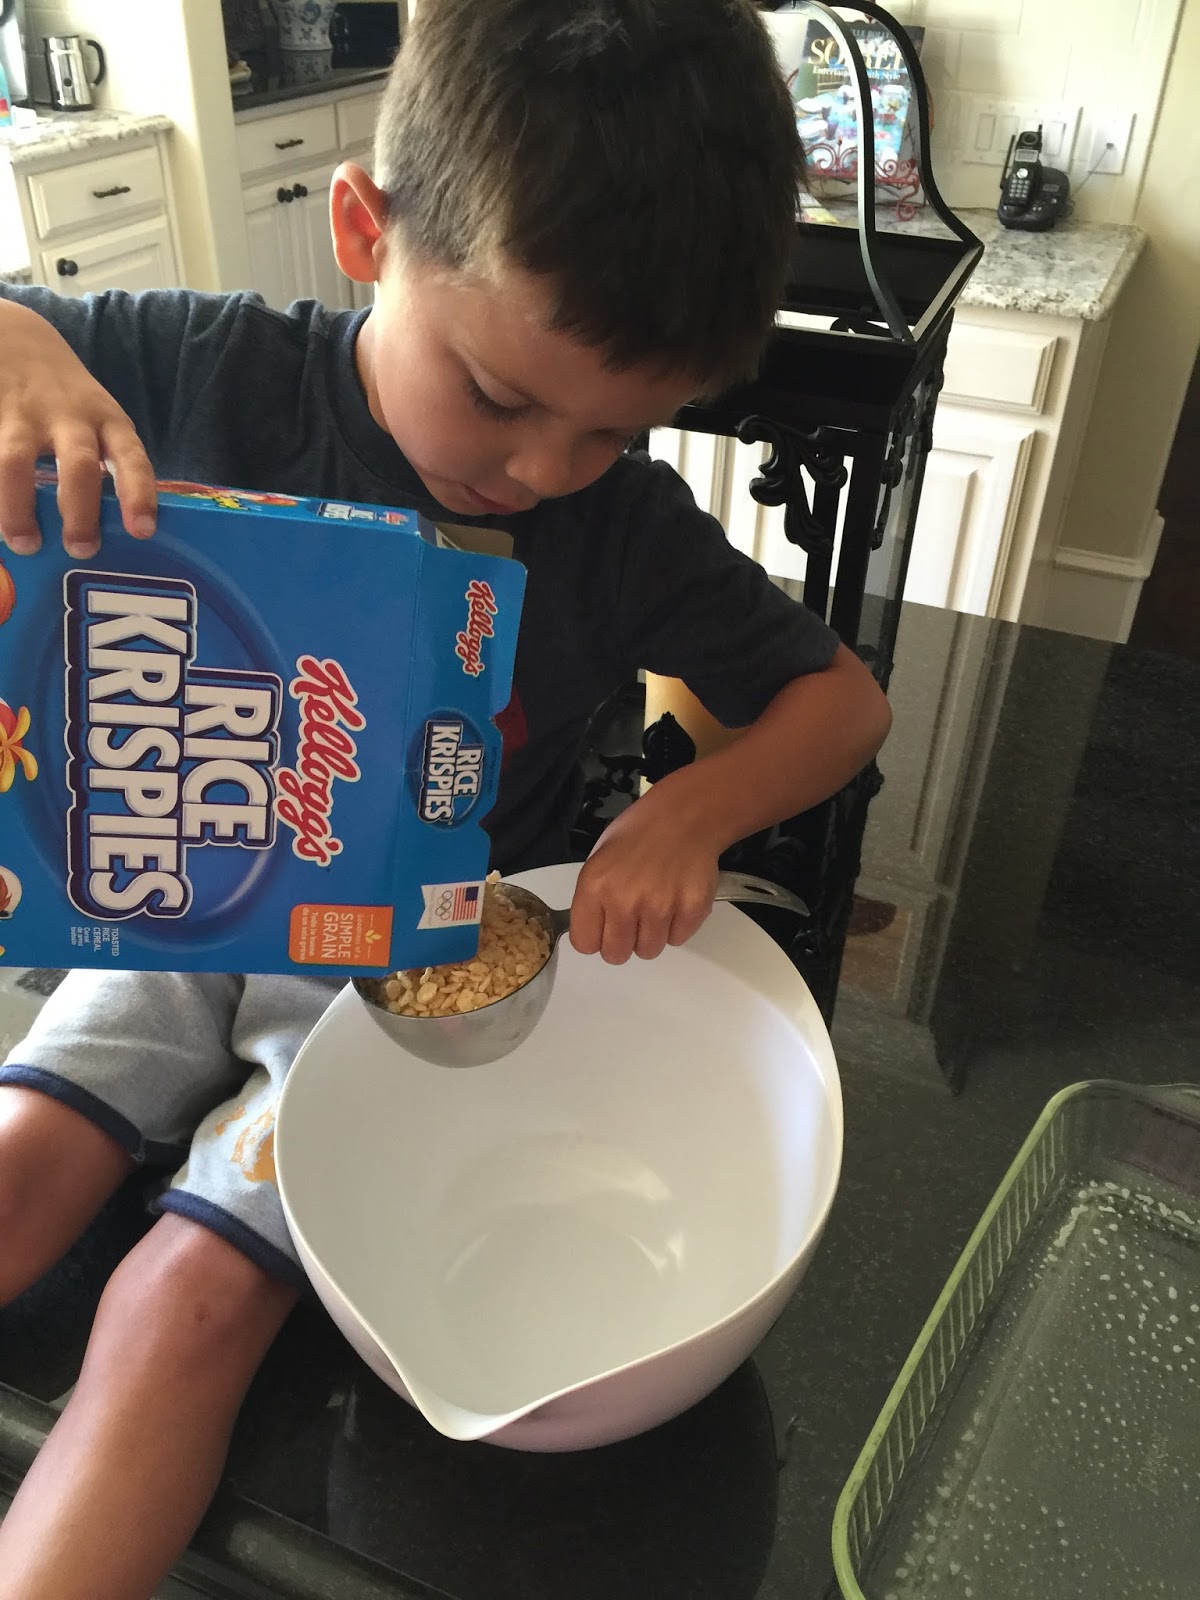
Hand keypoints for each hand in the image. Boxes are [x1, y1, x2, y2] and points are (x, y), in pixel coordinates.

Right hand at [0, 298, 155, 558]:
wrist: (17, 339)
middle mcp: (68, 417)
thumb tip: (113, 538)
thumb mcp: (99, 421)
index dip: (138, 493)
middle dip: (80, 510)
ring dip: (18, 507)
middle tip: (80, 548)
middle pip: (77, 463)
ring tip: (23, 543)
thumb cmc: (70, 402)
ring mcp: (22, 415)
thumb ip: (105, 468)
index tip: (142, 531)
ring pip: (15, 461)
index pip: (131, 457)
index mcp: (107, 421)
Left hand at [569, 782, 720, 963]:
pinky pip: (677, 939)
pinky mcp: (690, 910)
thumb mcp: (599, 860)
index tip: (601, 929)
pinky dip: (676, 926)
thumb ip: (593, 900)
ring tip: (655, 904)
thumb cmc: (640, 833)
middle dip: (622, 942)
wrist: (684, 816)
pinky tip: (674, 899)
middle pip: (615, 955)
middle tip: (631, 920)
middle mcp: (625, 900)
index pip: (584, 943)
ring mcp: (660, 907)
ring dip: (651, 934)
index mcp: (595, 886)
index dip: (594, 937)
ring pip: (648, 951)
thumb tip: (591, 931)